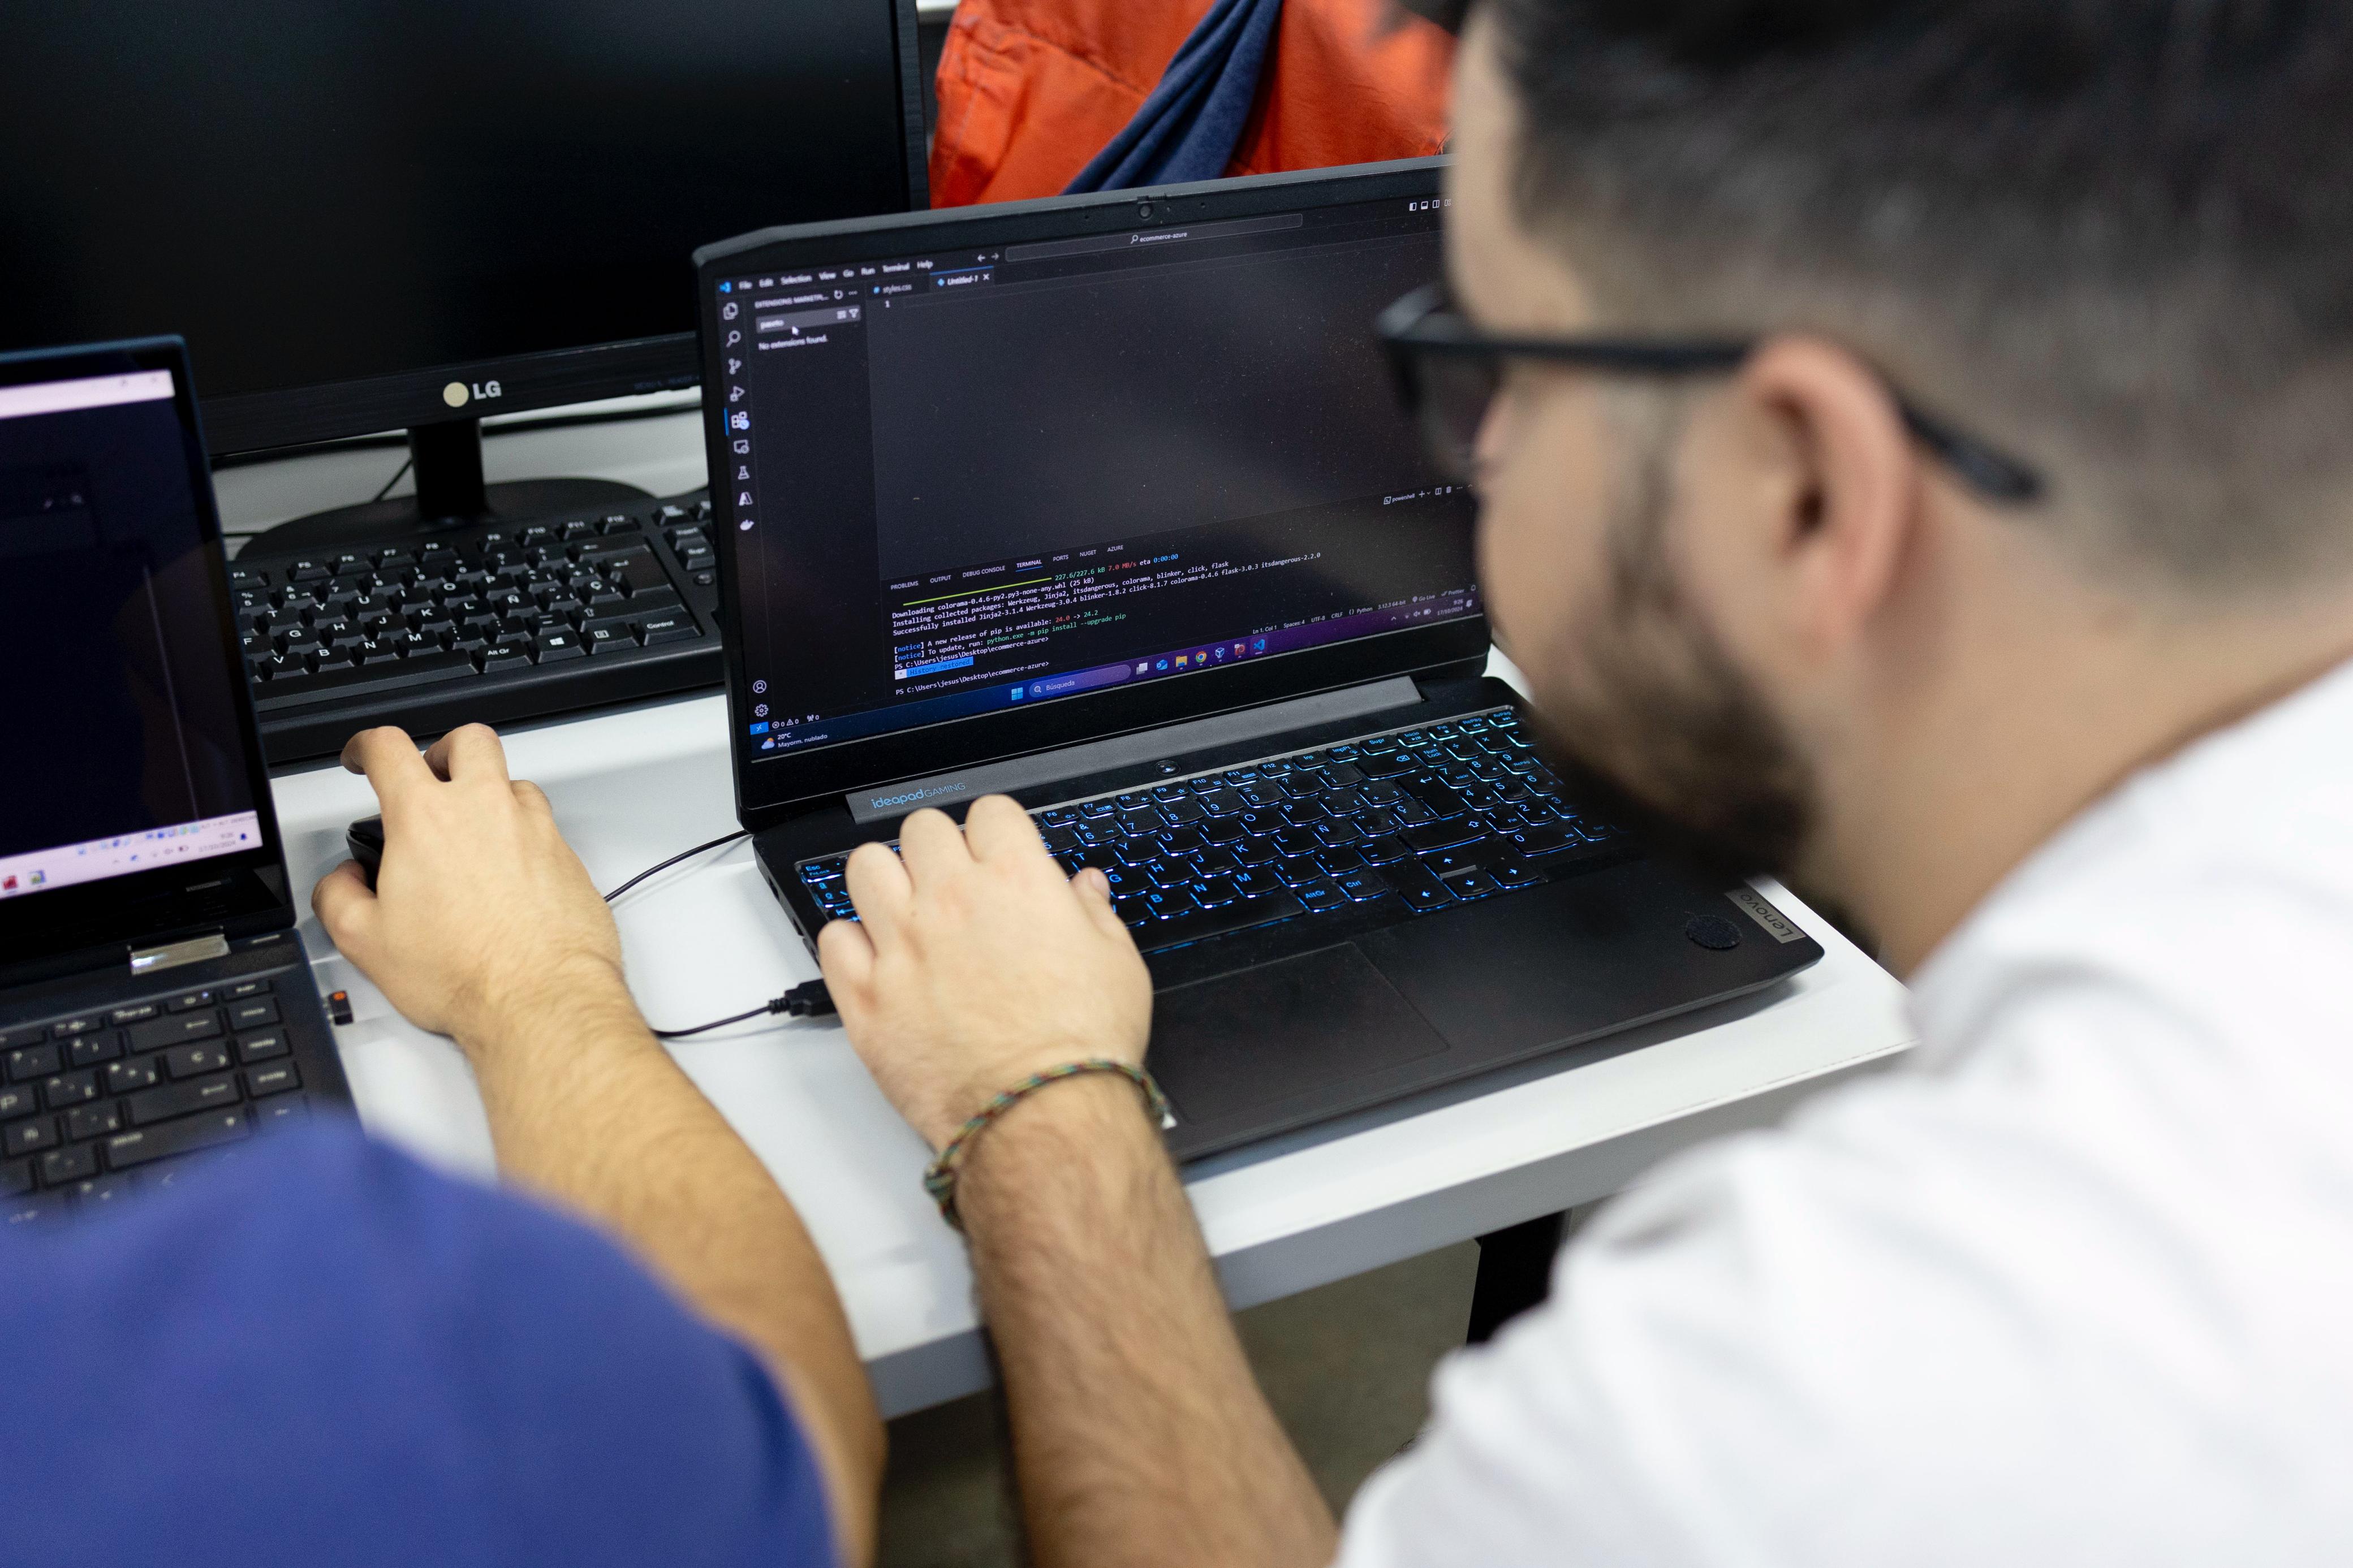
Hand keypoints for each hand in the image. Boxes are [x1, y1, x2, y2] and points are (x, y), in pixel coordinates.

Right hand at [312, 725, 630, 1049]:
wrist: (541, 998)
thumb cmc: (465, 972)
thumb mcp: (365, 941)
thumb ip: (338, 896)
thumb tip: (343, 880)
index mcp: (428, 817)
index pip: (389, 748)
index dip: (367, 746)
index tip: (365, 757)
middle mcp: (487, 810)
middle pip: (469, 741)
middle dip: (443, 751)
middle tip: (430, 779)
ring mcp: (535, 829)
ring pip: (513, 783)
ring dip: (489, 796)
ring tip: (472, 835)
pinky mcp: (569, 857)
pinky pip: (544, 827)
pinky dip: (522, 836)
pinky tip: (510, 873)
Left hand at [818, 795, 1152, 1149]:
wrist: (1042, 1115)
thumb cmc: (1081, 1045)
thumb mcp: (1117, 963)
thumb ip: (1093, 913)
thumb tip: (1084, 889)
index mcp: (1016, 881)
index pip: (989, 812)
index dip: (996, 832)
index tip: (997, 855)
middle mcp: (951, 902)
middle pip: (921, 829)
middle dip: (938, 849)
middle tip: (951, 884)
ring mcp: (902, 946)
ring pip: (865, 867)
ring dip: (885, 882)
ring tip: (905, 913)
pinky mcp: (867, 998)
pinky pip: (834, 939)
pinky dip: (852, 945)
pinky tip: (879, 962)